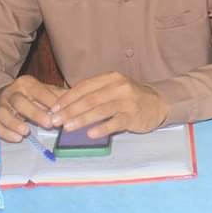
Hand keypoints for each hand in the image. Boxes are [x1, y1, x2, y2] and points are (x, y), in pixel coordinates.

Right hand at [0, 75, 64, 141]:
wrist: (3, 93)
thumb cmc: (30, 95)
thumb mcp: (44, 91)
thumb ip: (58, 96)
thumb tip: (77, 101)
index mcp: (27, 84)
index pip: (39, 91)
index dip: (50, 101)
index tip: (61, 112)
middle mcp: (12, 93)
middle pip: (20, 102)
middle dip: (34, 113)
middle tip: (48, 124)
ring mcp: (1, 105)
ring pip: (4, 113)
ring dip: (15, 123)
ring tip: (26, 132)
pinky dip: (5, 132)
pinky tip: (16, 138)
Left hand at [49, 72, 168, 137]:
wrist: (158, 103)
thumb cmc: (129, 97)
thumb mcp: (112, 89)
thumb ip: (93, 94)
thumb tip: (65, 106)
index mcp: (110, 78)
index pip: (83, 87)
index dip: (67, 98)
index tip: (53, 109)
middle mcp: (118, 87)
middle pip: (89, 99)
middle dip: (69, 111)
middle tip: (55, 121)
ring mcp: (127, 101)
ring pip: (100, 110)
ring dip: (81, 119)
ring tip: (67, 127)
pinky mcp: (133, 115)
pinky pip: (115, 122)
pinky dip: (102, 128)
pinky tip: (90, 134)